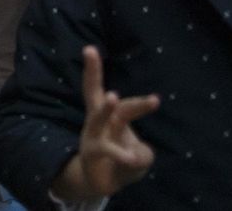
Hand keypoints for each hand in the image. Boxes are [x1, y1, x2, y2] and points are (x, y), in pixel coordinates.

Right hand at [52, 46, 159, 200]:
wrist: (101, 183)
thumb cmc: (121, 160)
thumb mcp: (139, 155)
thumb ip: (142, 154)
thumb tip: (136, 155)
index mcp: (107, 113)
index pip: (99, 87)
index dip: (94, 69)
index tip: (89, 48)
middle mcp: (97, 121)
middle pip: (93, 93)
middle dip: (92, 72)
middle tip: (89, 50)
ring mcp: (93, 137)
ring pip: (99, 119)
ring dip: (106, 108)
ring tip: (114, 96)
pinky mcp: (94, 154)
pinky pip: (111, 151)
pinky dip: (125, 155)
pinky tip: (133, 158)